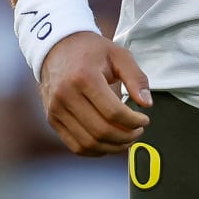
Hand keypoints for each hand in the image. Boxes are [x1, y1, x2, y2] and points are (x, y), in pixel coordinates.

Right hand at [38, 32, 152, 156]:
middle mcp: (66, 95)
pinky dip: (95, 150)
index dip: (134, 121)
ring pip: (88, 143)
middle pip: (101, 131)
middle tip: (138, 131)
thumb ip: (136, 78)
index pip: (113, 112)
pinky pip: (75, 146)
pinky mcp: (52, 119)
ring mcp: (56, 109)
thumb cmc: (91, 51)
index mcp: (84, 77)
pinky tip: (109, 143)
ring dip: (112, 147)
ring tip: (126, 139)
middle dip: (126, 137)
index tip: (144, 120)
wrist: (57, 47)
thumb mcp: (118, 54)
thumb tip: (147, 104)